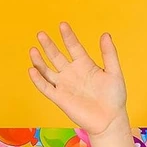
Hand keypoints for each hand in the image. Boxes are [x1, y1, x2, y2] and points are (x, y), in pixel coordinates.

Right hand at [28, 23, 127, 137]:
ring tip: (33, 50)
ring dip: (39, 61)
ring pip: (47, 70)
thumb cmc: (114, 98)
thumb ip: (109, 54)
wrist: (110, 121)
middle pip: (56, 55)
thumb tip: (105, 34)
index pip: (73, 46)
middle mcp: (72, 73)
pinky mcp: (60, 98)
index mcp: (84, 64)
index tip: (62, 25)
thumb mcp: (114, 73)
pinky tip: (32, 70)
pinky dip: (38, 80)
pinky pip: (46, 88)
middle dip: (48, 45)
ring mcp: (64, 85)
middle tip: (41, 34)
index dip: (68, 36)